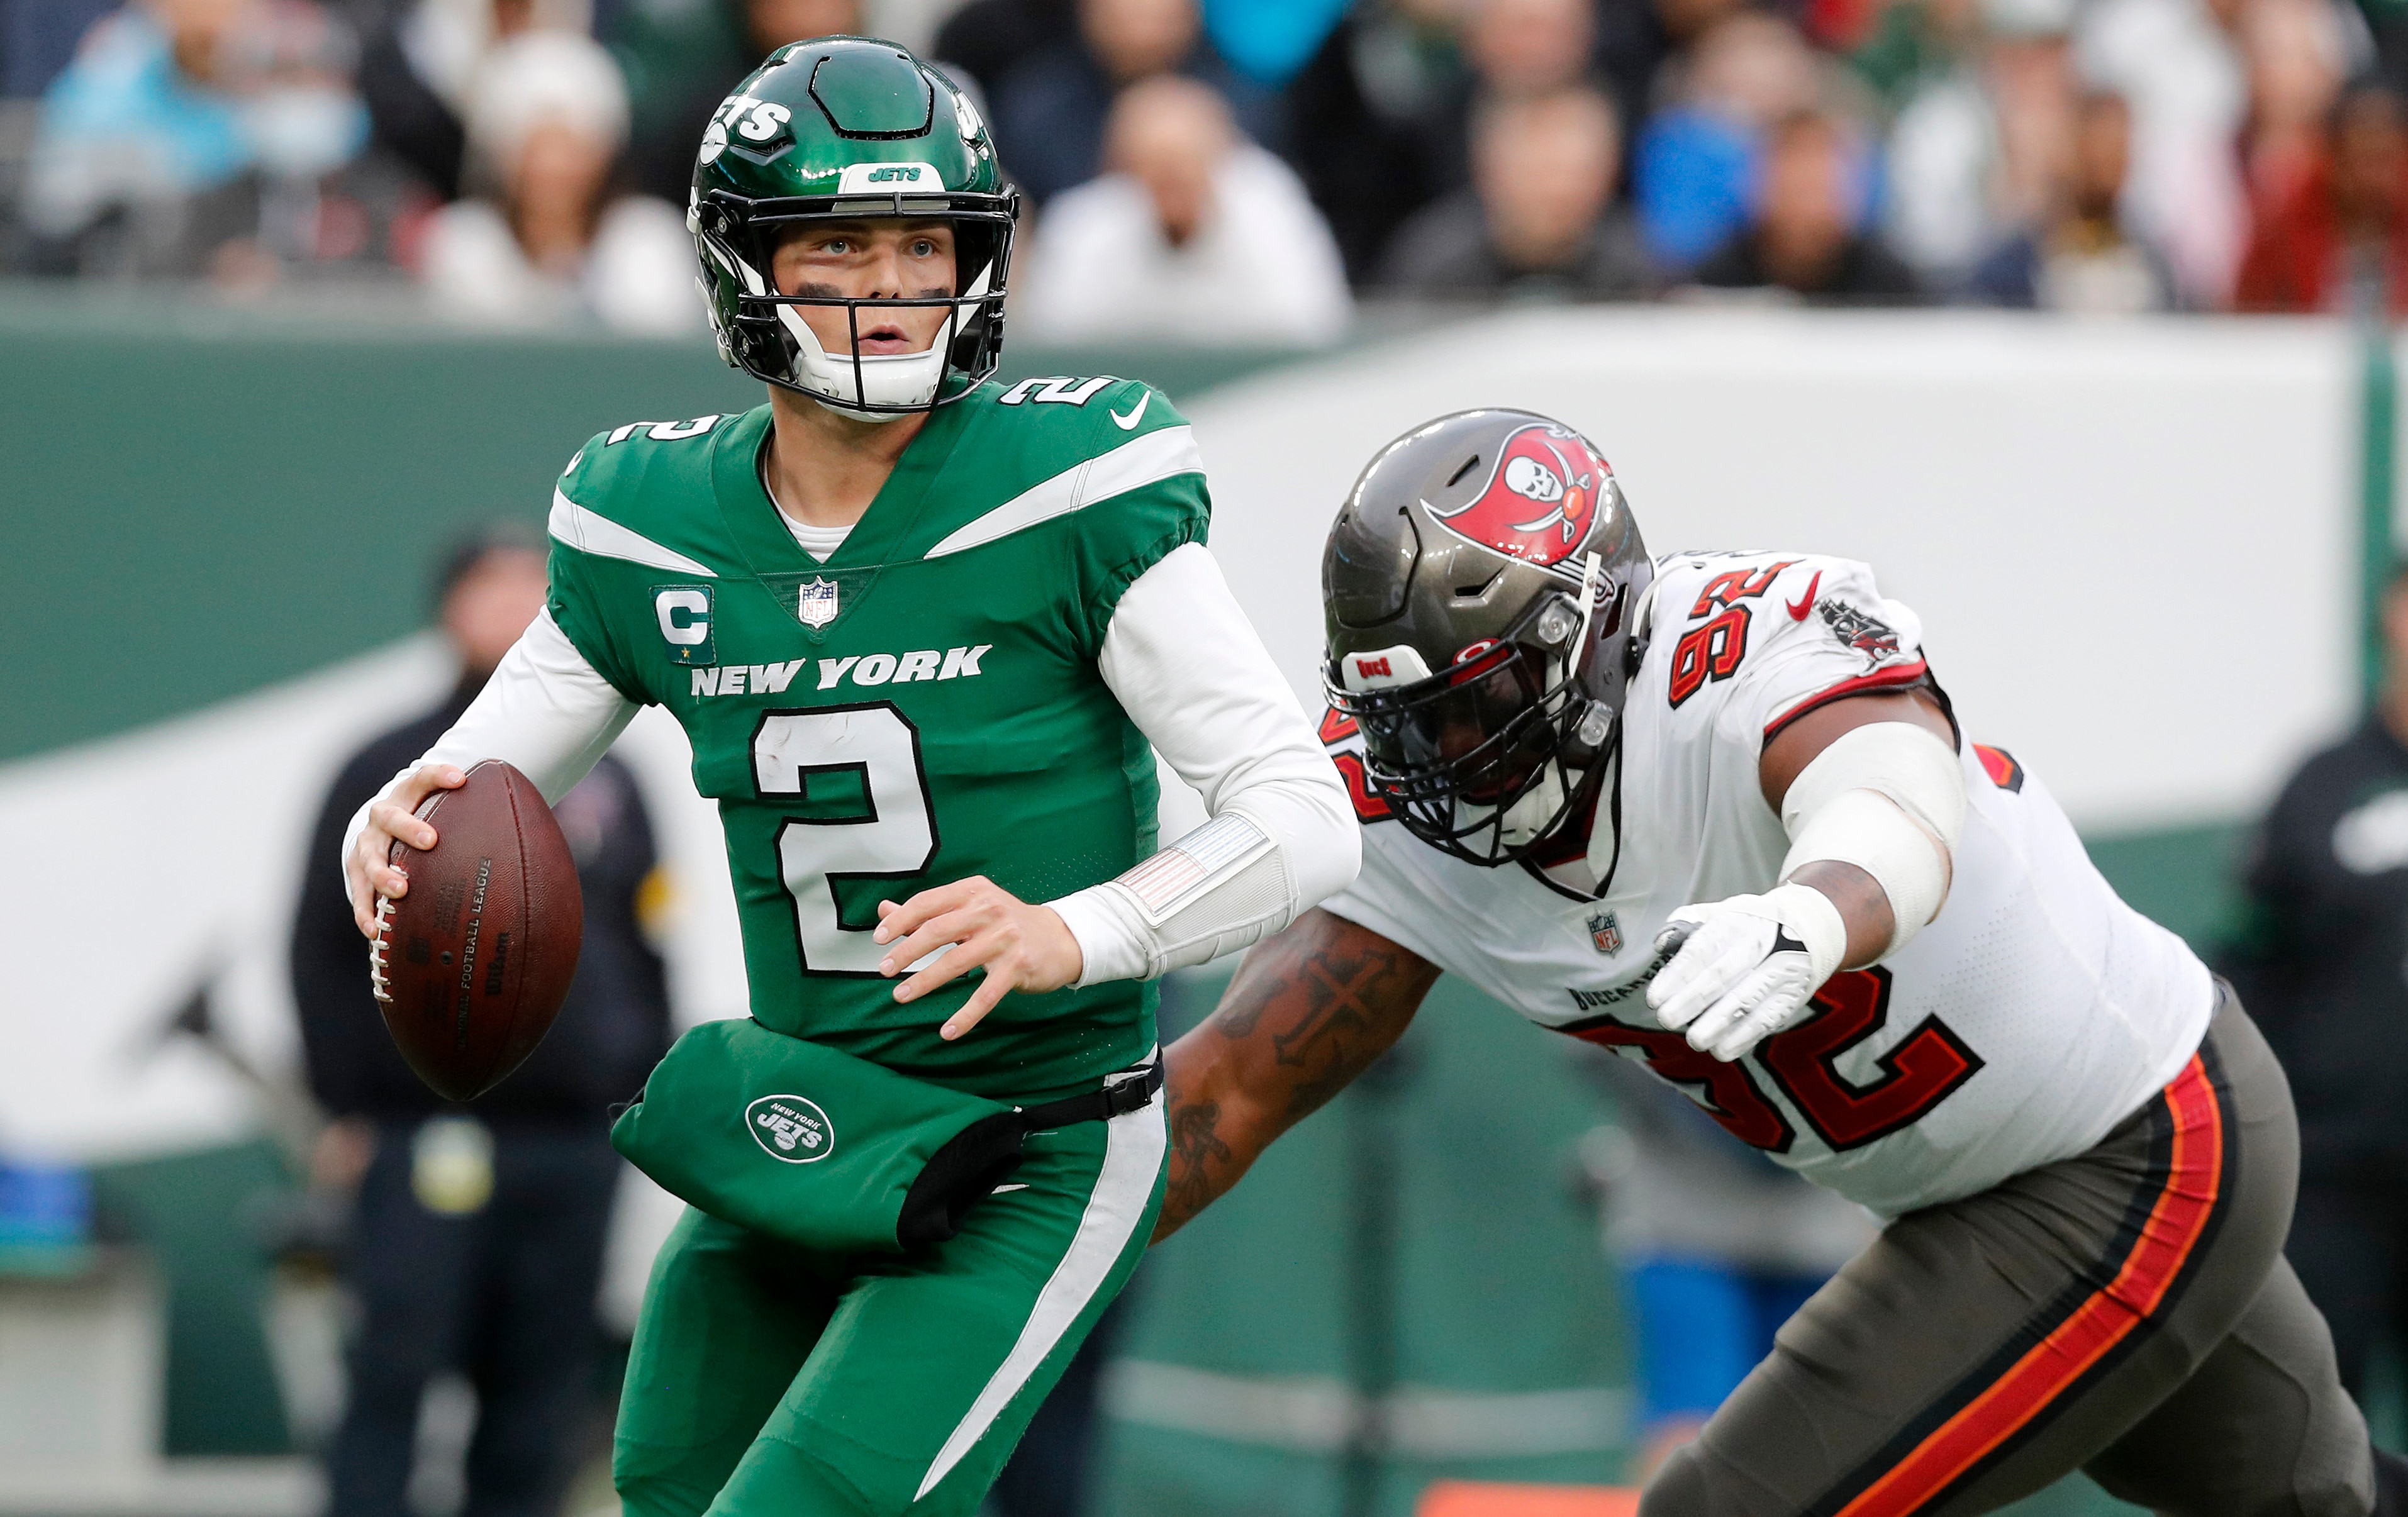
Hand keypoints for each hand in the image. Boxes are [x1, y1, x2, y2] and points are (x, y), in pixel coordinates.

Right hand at [345, 763, 465, 935]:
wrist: (383, 826)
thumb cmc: (424, 818)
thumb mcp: (442, 807)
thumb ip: (472, 808)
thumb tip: (525, 823)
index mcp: (406, 796)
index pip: (422, 779)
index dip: (439, 776)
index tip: (461, 779)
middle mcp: (382, 817)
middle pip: (391, 818)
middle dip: (409, 828)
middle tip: (431, 841)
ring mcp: (366, 844)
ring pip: (369, 857)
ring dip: (383, 874)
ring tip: (401, 890)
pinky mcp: (356, 870)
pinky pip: (359, 892)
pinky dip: (365, 911)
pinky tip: (376, 929)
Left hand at [872, 876, 1084, 1040]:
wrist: (1060, 939)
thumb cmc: (1006, 924)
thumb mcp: (970, 908)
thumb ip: (927, 911)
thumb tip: (883, 910)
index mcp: (973, 891)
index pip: (928, 902)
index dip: (900, 920)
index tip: (879, 939)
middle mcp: (989, 910)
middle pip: (938, 930)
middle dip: (907, 952)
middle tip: (885, 969)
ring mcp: (1005, 938)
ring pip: (956, 961)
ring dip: (925, 981)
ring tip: (901, 995)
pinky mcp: (1018, 966)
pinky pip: (985, 995)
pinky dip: (965, 1016)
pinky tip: (948, 1031)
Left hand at [1645, 884, 1844, 1061]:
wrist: (1810, 927)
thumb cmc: (1751, 924)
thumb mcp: (1722, 911)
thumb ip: (1687, 923)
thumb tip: (1661, 943)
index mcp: (1736, 921)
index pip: (1703, 949)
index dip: (1678, 975)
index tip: (1655, 998)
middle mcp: (1761, 944)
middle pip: (1723, 974)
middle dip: (1692, 1000)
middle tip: (1667, 1019)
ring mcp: (1780, 971)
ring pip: (1747, 1000)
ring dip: (1718, 1024)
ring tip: (1695, 1040)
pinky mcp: (1793, 996)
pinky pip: (1768, 1019)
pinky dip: (1744, 1037)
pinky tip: (1722, 1050)